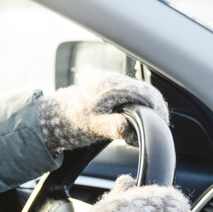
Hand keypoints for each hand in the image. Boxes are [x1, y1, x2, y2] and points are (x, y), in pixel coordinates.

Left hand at [37, 73, 168, 151]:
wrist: (51, 117)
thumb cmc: (70, 122)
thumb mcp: (92, 127)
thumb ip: (113, 127)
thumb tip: (130, 129)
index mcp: (112, 87)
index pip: (148, 93)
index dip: (159, 110)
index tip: (160, 126)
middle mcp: (113, 80)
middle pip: (147, 93)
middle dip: (155, 112)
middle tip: (154, 131)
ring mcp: (111, 83)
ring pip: (140, 94)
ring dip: (146, 111)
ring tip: (141, 130)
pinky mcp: (108, 89)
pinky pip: (131, 96)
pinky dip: (137, 109)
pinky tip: (131, 124)